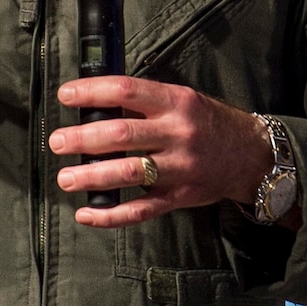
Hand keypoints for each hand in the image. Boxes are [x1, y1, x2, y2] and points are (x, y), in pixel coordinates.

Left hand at [49, 76, 272, 227]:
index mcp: (175, 101)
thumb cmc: (205, 122)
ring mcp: (179, 167)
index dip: (92, 92)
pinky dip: (111, 216)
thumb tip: (94, 106)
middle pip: (122, 133)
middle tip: (57, 141)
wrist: (249, 155)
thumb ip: (143, 103)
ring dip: (91, 177)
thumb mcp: (180, 100)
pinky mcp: (179, 197)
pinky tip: (86, 214)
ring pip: (129, 173)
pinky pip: (141, 210)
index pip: (126, 90)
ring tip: (65, 178)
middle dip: (83, 138)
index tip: (65, 95)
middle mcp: (177, 132)